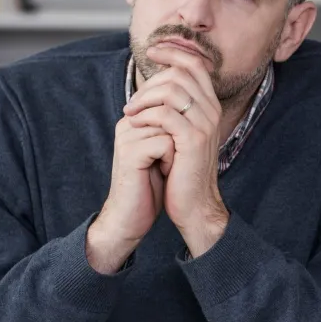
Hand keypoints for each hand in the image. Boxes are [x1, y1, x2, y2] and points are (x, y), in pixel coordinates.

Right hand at [87, 116, 175, 272]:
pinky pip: (165, 144)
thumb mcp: (163, 150)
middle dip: (178, 139)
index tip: (170, 151)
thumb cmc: (150, 185)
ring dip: (176, 151)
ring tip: (164, 168)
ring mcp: (127, 137)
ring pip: (170, 128)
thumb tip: (194, 108)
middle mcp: (127, 123)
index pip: (168, 106)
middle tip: (168, 161)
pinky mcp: (130, 152)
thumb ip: (170, 127)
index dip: (179, 130)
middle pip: (171, 115)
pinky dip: (171, 161)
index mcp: (134, 119)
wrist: (131, 216)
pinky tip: (163, 173)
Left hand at [124, 45, 227, 256]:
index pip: (194, 64)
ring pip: (171, 89)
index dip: (172, 52)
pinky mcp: (193, 140)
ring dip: (144, 98)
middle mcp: (211, 110)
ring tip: (129, 114)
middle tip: (132, 102)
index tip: (151, 52)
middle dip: (150, 81)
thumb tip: (154, 86)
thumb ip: (174, 109)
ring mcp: (204, 124)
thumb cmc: (182, 171)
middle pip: (181, 72)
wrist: (194, 205)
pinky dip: (145, 115)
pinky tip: (134, 125)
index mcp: (209, 105)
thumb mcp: (179, 134)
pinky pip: (164, 114)